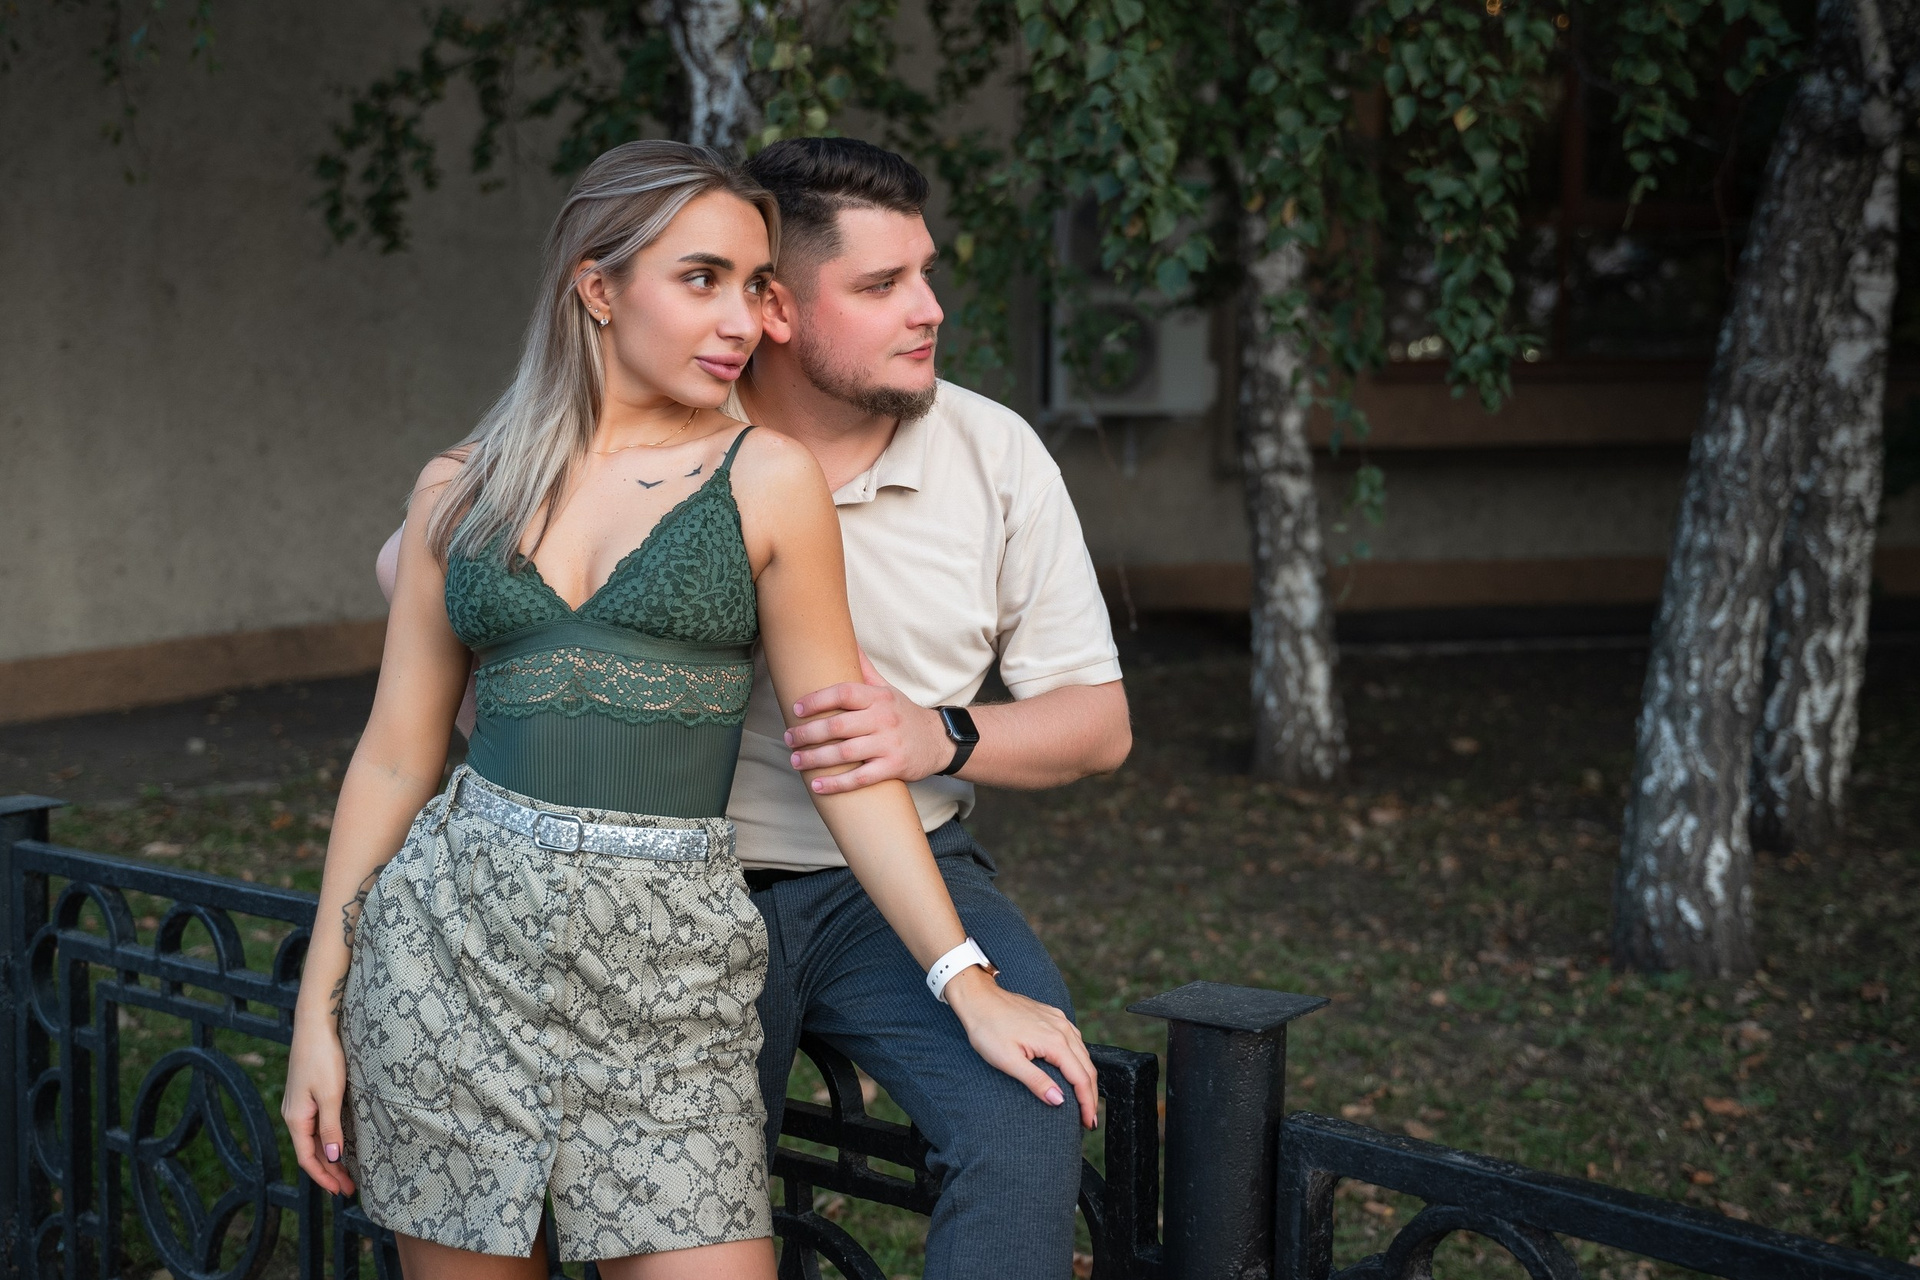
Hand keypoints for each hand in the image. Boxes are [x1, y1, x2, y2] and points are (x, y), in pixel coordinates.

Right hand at [283, 1011, 355, 1195]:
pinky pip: (316, 1126)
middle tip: (350, 1188)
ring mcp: (299, 1105)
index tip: (340, 1191)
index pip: (308, 1159)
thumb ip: (330, 1128)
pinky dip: (327, 1141)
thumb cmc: (323, 1058)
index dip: (324, 1177)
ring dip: (329, 1158)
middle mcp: (293, 1115)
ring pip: (313, 1140)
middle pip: (311, 1152)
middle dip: (330, 1172)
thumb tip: (331, 1157)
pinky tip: (339, 1145)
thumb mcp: (330, 1095)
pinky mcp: (307, 1095)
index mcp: (296, 1119)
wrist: (314, 1026)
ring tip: (348, 1173)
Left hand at [786, 651, 955, 793]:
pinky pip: (861, 778)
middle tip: (789, 738)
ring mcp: (889, 744)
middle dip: (808, 733)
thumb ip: (864, 668)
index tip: (796, 708)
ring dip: (815, 759)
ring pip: (845, 753)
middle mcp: (883, 719)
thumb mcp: (887, 689)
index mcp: (878, 698)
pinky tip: (817, 785)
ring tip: (796, 761)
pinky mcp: (894, 767)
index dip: (817, 700)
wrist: (938, 741)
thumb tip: (847, 639)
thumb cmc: (903, 714)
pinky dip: (837, 784)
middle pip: (838, 725)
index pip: (843, 692)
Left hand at [943, 967, 1099, 1129]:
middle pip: (1087, 1067)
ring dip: (1087, 1078)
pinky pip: (1075, 1040)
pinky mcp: (1052, 1016)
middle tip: (1089, 1119)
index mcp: (1055, 1042)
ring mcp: (1059, 1020)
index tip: (1088, 1123)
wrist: (978, 998)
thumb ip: (1036, 1081)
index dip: (1087, 1103)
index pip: (1081, 1078)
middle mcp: (1063, 1029)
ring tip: (1085, 1100)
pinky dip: (1080, 1060)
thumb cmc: (988, 1028)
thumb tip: (1059, 1100)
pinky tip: (1075, 1068)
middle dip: (1091, 1095)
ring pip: (1083, 1054)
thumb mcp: (1008, 1061)